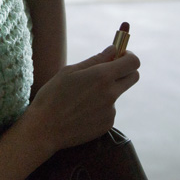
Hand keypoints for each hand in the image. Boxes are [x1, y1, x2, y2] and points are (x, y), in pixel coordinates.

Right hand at [23, 45, 139, 153]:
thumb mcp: (70, 71)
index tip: (120, 56)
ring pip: (117, 94)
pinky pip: (109, 110)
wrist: (45, 129)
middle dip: (126, 70)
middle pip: (134, 77)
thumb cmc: (53, 96)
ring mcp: (111, 110)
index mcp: (102, 76)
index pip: (133, 62)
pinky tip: (82, 111)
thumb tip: (113, 50)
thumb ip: (96, 60)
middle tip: (109, 71)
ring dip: (108, 90)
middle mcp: (111, 93)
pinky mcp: (108, 124)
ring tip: (82, 97)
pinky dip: (100, 107)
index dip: (129, 56)